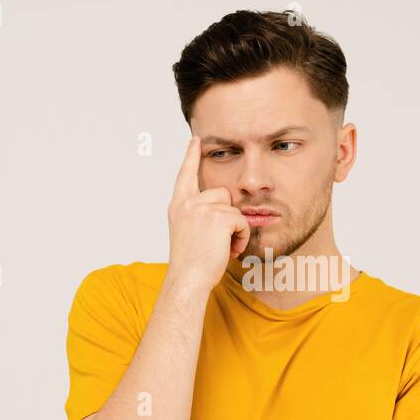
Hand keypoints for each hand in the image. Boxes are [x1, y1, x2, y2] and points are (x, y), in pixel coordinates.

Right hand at [165, 134, 249, 292]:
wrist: (188, 280)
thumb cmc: (190, 265)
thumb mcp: (188, 233)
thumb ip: (199, 215)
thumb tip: (225, 206)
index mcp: (178, 206)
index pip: (185, 175)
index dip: (191, 156)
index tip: (196, 140)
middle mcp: (187, 204)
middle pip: (222, 194)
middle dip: (228, 216)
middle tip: (220, 240)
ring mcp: (201, 209)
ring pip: (234, 209)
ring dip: (235, 229)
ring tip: (223, 247)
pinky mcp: (218, 218)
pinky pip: (242, 221)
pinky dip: (241, 238)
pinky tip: (228, 251)